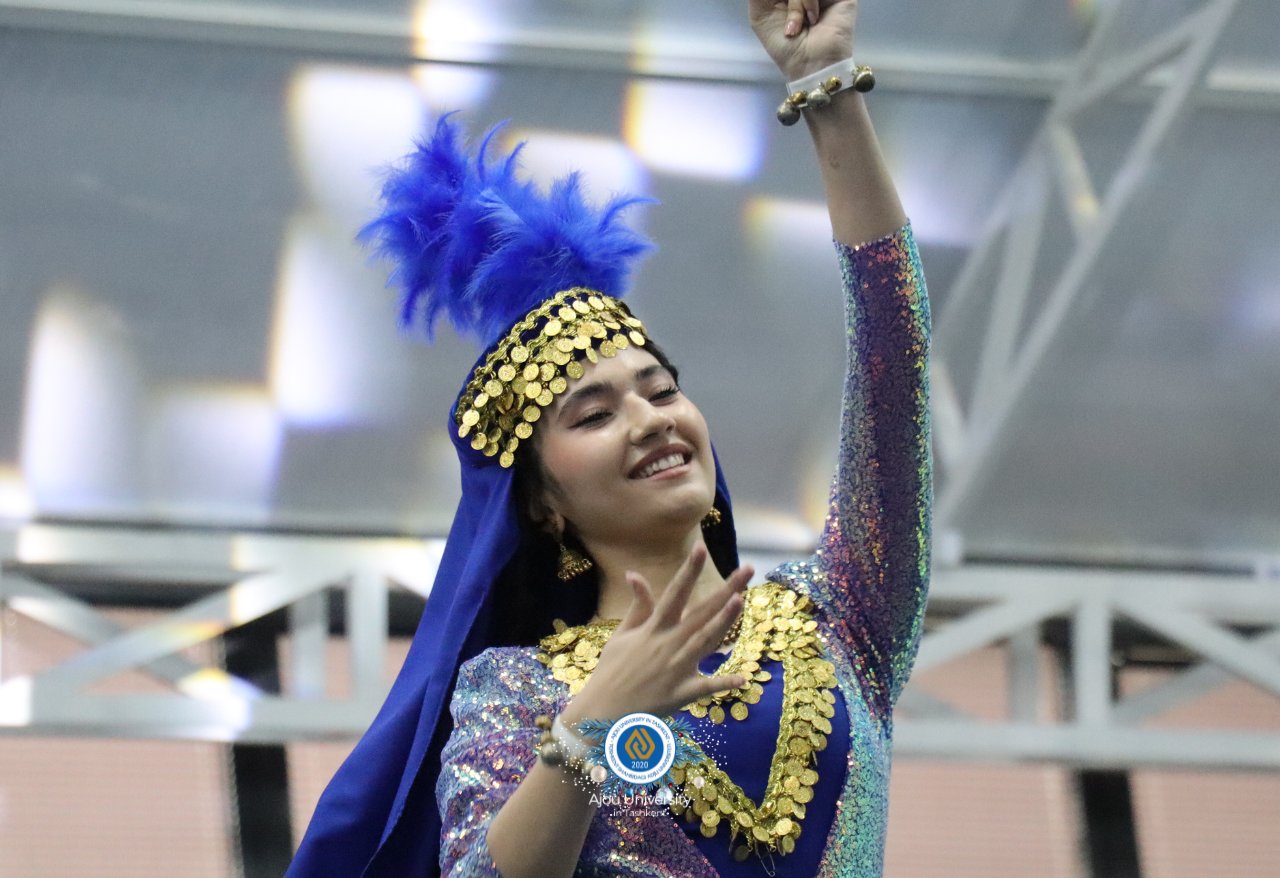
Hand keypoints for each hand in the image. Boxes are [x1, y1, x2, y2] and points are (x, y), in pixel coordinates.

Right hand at [561, 545, 752, 723]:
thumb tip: (634, 573)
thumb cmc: (611, 670)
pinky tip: (743, 677)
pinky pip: (705, 687)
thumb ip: (638, 606)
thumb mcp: (622, 634)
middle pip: (701, 612)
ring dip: (723, 622)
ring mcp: (676, 668)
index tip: (700, 547)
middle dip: (725, 589)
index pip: (674, 593)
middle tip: (747, 569)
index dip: (687, 570)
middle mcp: (668, 644)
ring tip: (741, 601)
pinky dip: (723, 683)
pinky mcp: (681, 693)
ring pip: (705, 641)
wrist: (602, 710)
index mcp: (653, 629)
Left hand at [748, 0, 858, 81]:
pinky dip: (808, 1)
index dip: (786, 0)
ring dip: (797, 3)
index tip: (779, 6)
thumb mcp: (760, 11)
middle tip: (789, 22)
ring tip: (799, 24)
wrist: (809, 64)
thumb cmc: (784, 45)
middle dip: (789, 1)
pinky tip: (813, 19)